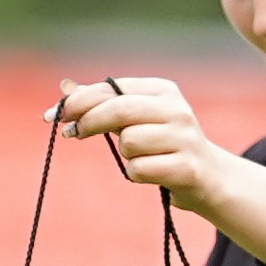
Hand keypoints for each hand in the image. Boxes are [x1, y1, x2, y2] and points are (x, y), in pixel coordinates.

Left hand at [58, 78, 232, 211]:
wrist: (210, 178)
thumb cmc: (164, 146)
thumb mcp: (139, 118)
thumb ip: (105, 103)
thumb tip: (65, 87)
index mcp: (163, 90)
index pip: (113, 88)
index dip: (79, 100)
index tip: (54, 115)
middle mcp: (176, 109)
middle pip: (118, 110)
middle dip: (89, 122)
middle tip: (72, 133)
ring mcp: (183, 138)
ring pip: (128, 143)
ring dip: (124, 155)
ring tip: (141, 157)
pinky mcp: (186, 167)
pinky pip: (138, 169)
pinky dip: (136, 174)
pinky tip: (151, 173)